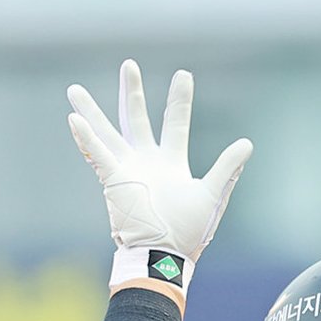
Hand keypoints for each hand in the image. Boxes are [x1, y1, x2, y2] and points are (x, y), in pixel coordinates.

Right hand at [67, 60, 252, 289]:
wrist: (165, 255)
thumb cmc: (189, 233)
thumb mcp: (212, 196)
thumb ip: (227, 169)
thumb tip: (247, 144)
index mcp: (171, 163)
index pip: (175, 123)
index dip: (179, 100)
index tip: (183, 73)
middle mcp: (147, 162)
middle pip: (136, 119)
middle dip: (131, 93)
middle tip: (128, 65)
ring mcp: (128, 170)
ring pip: (108, 133)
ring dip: (92, 111)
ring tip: (75, 90)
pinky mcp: (114, 180)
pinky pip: (96, 155)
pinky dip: (85, 138)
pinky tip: (73, 118)